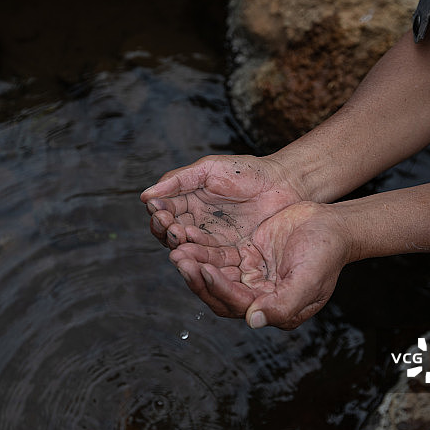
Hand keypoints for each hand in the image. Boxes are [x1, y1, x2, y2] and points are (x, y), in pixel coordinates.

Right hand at [140, 155, 305, 248]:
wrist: (284, 185)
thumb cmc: (247, 172)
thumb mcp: (209, 169)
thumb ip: (178, 180)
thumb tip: (146, 196)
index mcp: (186, 201)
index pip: (163, 212)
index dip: (158, 214)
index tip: (159, 211)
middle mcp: (195, 223)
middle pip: (170, 234)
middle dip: (166, 232)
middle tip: (171, 228)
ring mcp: (211, 240)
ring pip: (188, 248)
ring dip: (180, 247)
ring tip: (180, 241)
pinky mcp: (229, 255)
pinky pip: (210, 260)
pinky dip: (200, 259)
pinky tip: (196, 255)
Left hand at [168, 202, 352, 329]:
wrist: (333, 226)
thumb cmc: (326, 254)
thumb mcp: (309, 280)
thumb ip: (284, 305)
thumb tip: (254, 321)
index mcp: (274, 309)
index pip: (237, 304)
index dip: (218, 288)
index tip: (203, 270)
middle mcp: (258, 296)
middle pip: (219, 293)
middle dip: (198, 278)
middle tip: (180, 259)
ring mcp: (250, 275)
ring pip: (215, 273)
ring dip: (196, 263)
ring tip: (178, 248)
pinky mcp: (246, 255)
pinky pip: (219, 255)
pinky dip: (203, 248)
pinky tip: (189, 237)